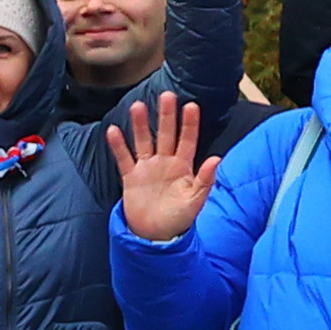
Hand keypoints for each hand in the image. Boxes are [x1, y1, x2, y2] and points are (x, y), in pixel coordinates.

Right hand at [106, 94, 218, 242]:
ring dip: (141, 125)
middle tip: (166, 95)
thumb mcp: (196, 200)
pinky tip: (113, 130)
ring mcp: (147, 168)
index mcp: (184, 166)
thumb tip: (217, 158)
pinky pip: (123, 158)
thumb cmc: (179, 218)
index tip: (191, 106)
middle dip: (166, 116)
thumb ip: (205, 179)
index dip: (189, 124)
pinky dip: (118, 145)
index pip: (188, 140)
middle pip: (166, 134)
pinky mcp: (130, 177)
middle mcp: (165, 162)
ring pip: (144, 141)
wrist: (155, 234)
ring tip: (137, 106)